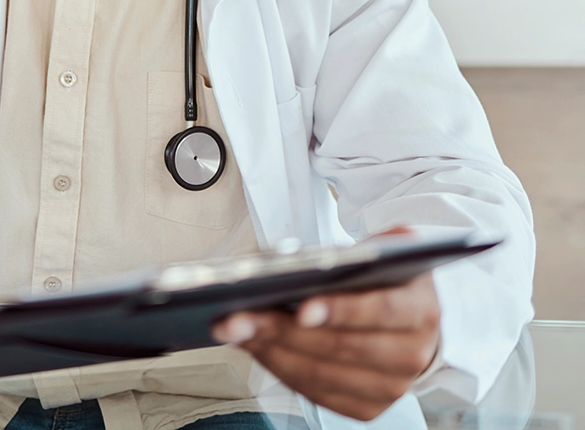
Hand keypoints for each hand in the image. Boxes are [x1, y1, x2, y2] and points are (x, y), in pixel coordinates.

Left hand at [212, 272, 440, 420]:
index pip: (381, 311)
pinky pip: (315, 392)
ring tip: (233, 328)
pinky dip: (279, 367)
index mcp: (421, 310)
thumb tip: (297, 257)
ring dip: (271, 350)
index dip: (341, 311)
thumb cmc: (384, 278)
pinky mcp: (367, 408)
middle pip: (341, 347)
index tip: (301, 309)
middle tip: (238, 316)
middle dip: (283, 330)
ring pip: (322, 374)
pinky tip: (252, 345)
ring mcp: (390, 389)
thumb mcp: (382, 251)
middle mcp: (412, 356)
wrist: (411, 319)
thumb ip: (358, 247)